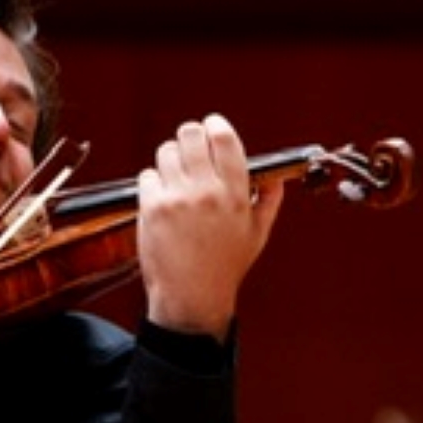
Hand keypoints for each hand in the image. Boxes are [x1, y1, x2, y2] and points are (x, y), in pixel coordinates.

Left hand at [136, 114, 284, 336]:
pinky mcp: (152, 208)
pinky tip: (161, 199)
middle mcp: (207, 192)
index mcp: (236, 194)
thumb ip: (269, 201)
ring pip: (166, 151)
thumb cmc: (224, 267)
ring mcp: (178, 198)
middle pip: (190, 134)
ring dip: (170, 160)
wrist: (192, 297)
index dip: (215, 125)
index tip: (211, 125)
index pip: (225, 139)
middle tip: (189, 149)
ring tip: (175, 178)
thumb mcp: (257, 235)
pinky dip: (152, 182)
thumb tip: (275, 178)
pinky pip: (147, 175)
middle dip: (189, 137)